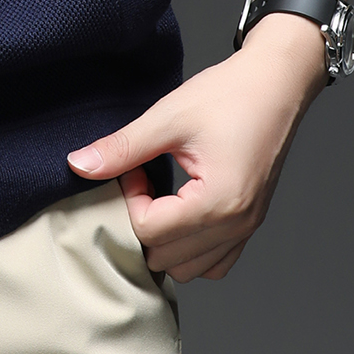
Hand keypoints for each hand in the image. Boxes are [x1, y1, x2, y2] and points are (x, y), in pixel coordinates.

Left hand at [66, 13, 326, 281]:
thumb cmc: (228, 95)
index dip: (130, 199)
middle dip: (143, 222)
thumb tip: (78, 165)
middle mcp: (237, 224)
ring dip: (165, 240)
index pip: (150, 232)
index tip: (134, 166)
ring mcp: (247, 228)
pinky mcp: (250, 222)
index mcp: (219, 202)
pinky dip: (190, 248)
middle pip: (166, 258)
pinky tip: (180, 210)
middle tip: (144, 179)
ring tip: (161, 195)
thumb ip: (123, 147)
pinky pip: (215, 262)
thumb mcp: (167, 118)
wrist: (275, 84)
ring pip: (190, 269)